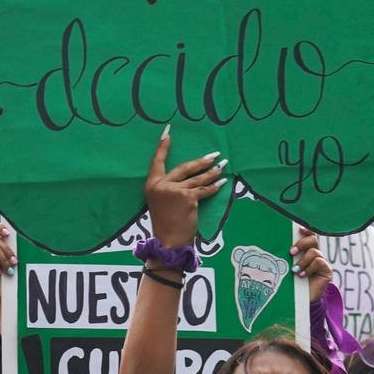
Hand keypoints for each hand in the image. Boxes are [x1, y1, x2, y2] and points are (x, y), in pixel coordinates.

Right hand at [144, 127, 226, 248]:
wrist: (168, 241)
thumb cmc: (166, 223)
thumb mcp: (159, 202)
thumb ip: (168, 188)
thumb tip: (188, 176)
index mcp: (151, 184)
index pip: (157, 161)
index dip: (163, 146)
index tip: (168, 132)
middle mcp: (161, 185)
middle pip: (184, 167)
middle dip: (201, 161)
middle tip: (214, 155)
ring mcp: (174, 190)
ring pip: (197, 178)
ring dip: (212, 172)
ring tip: (222, 166)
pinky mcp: (187, 198)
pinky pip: (204, 190)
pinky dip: (214, 187)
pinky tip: (222, 182)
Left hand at [291, 227, 331, 303]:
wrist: (302, 301)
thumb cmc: (292, 283)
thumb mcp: (289, 268)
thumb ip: (288, 258)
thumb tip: (277, 246)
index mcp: (306, 251)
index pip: (309, 235)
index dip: (306, 230)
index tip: (299, 230)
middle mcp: (315, 254)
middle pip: (313, 240)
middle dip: (302, 244)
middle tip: (291, 252)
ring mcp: (322, 262)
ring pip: (314, 252)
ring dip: (303, 260)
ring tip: (295, 270)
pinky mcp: (326, 270)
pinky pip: (319, 262)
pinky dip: (309, 268)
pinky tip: (302, 275)